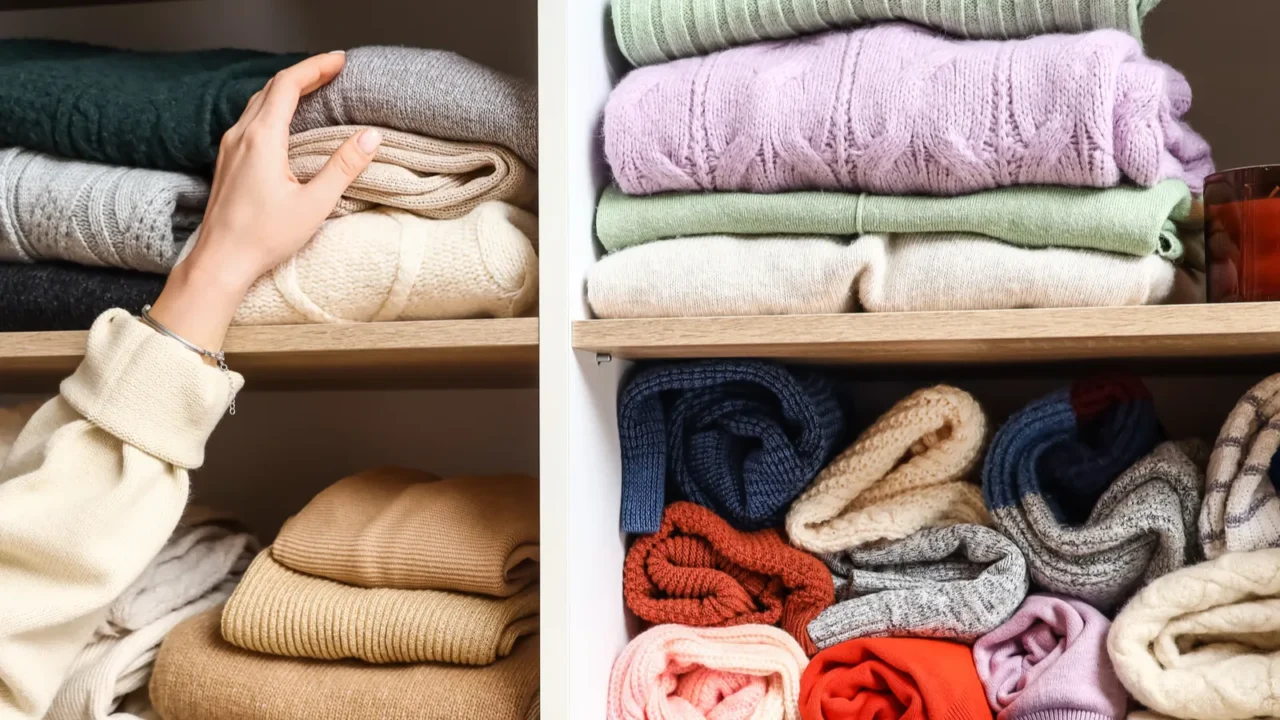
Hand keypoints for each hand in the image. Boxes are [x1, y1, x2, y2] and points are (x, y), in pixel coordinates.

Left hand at [148, 51, 381, 350]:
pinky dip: (273, 108)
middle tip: (333, 70)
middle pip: (272, 88)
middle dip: (304, 74)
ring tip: (314, 89)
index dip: (315, 67)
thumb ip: (344, 166)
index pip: (288, 85)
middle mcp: (241, 136)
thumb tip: (370, 137)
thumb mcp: (314, 204)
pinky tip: (286, 121)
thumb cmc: (264, 238)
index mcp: (262, 140)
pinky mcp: (227, 161)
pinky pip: (250, 120)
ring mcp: (230, 147)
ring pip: (258, 102)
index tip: (340, 61)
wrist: (220, 261)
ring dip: (286, 89)